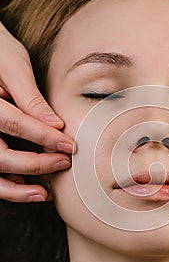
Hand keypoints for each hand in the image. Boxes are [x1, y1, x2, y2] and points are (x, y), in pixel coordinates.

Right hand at [0, 22, 74, 202]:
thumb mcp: (14, 67)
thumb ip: (31, 97)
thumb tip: (56, 125)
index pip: (16, 124)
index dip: (44, 137)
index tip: (69, 146)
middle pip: (0, 155)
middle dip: (34, 164)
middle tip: (64, 163)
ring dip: (15, 188)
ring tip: (42, 194)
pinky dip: (6, 183)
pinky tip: (26, 186)